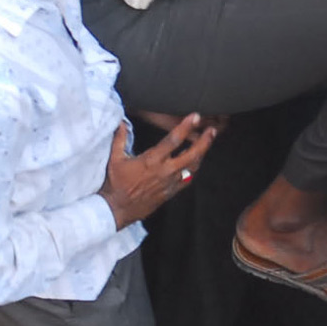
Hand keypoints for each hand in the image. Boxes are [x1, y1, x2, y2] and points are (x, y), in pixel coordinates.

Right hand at [98, 114, 215, 229]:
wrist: (118, 208)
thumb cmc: (117, 183)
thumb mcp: (115, 159)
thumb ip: (120, 139)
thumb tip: (121, 122)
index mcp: (151, 160)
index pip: (173, 140)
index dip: (186, 127)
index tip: (195, 117)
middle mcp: (164, 171)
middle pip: (191, 155)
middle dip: (204, 142)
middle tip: (211, 131)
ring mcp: (169, 183)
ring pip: (192, 168)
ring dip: (201, 155)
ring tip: (206, 143)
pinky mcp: (170, 192)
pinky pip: (187, 180)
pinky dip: (193, 170)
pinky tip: (195, 163)